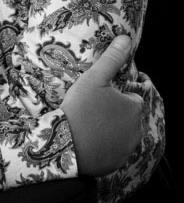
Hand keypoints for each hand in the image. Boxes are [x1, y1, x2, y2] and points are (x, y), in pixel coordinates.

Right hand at [61, 35, 142, 176]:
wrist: (65, 145)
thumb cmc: (80, 107)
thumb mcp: (94, 77)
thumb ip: (112, 58)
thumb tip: (126, 39)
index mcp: (134, 107)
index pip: (130, 97)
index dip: (113, 95)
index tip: (97, 97)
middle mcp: (137, 129)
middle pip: (126, 115)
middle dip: (113, 112)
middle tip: (90, 110)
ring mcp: (127, 149)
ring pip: (121, 133)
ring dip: (110, 129)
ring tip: (88, 125)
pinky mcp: (116, 163)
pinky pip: (113, 150)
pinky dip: (105, 146)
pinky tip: (88, 141)